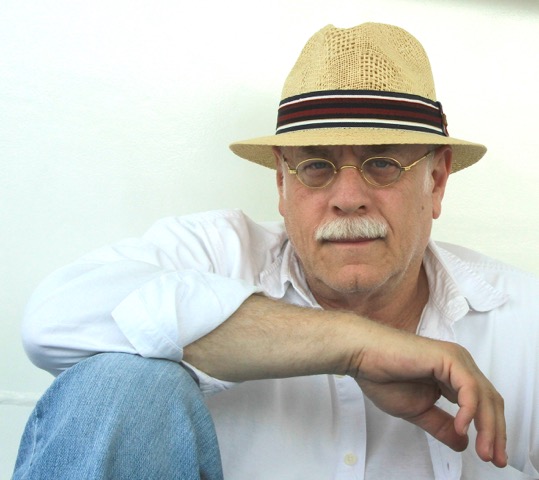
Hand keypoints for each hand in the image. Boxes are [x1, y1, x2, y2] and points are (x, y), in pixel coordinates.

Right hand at [348, 328, 506, 467]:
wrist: (363, 356)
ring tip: (483, 450)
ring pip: (484, 396)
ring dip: (487, 427)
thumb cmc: (382, 376)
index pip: (483, 404)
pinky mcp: (447, 358)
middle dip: (495, 433)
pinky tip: (461, 427)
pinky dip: (469, 410)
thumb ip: (441, 425)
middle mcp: (459, 365)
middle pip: (491, 401)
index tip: (490, 456)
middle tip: (494, 458)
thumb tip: (463, 442)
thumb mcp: (418, 410)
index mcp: (453, 376)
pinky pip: (468, 388)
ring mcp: (455, 360)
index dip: (490, 431)